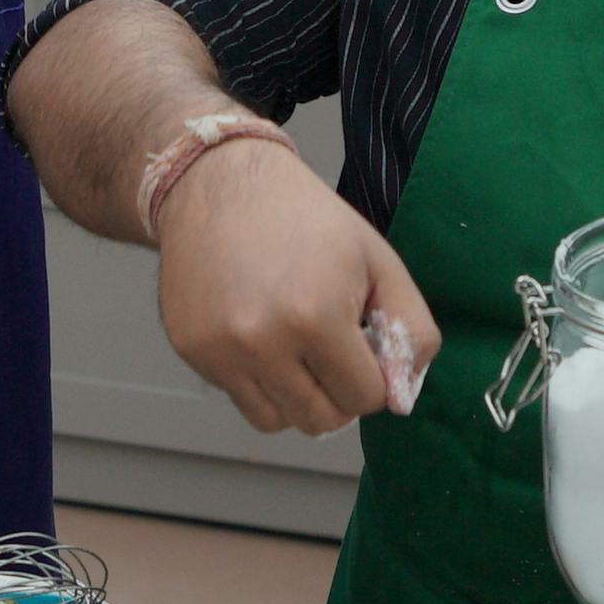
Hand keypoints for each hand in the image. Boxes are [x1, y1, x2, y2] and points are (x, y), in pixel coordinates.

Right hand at [154, 138, 440, 436]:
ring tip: (295, 344)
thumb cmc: (306, 220)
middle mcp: (263, 341)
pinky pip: (239, 398)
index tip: (360, 342)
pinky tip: (259, 333)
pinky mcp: (192, 349)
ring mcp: (221, 349)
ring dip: (297, 395)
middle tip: (330, 346)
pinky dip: (258, 381)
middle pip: (321, 420)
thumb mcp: (378, 259)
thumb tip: (401, 398)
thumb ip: (411, 330)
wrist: (220, 182)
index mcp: (317, 316)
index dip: (372, 373)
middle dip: (337, 392)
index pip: (365, 398)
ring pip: (277, 421)